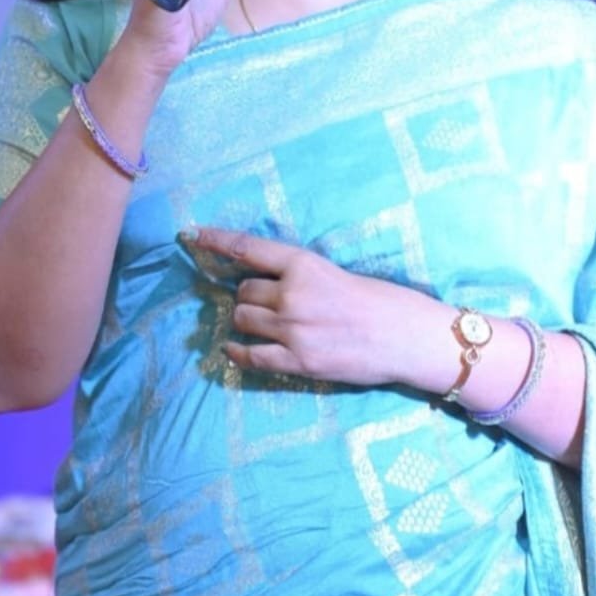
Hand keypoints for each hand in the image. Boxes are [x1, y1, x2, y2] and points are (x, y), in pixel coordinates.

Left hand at [187, 228, 440, 387]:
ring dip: (247, 321)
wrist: (405, 335)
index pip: (248, 248)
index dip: (216, 240)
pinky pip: (250, 356)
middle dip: (248, 296)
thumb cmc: (379, 300)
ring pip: (243, 320)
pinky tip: (234, 350)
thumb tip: (267, 285)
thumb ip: (300, 277)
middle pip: (244, 291)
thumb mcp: (334, 274)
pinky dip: (238, 352)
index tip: (191, 234)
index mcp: (304, 264)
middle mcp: (292, 294)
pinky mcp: (297, 361)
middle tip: (266, 302)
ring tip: (264, 324)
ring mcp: (292, 329)